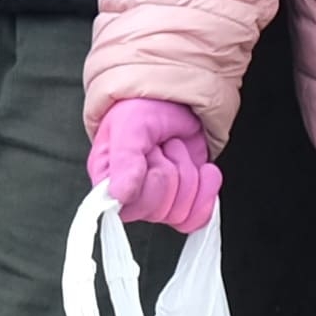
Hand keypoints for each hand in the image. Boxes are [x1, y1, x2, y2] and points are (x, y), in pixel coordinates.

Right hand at [89, 98, 219, 232]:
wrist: (173, 98)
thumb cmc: (142, 108)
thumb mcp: (130, 126)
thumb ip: (123, 160)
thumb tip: (118, 196)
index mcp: (108, 182)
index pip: (130, 209)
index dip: (148, 185)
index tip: (150, 155)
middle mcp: (131, 196)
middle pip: (159, 212)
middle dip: (170, 172)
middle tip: (163, 147)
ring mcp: (160, 199)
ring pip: (181, 213)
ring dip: (187, 173)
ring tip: (175, 149)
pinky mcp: (185, 199)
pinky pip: (199, 217)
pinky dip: (208, 191)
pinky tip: (203, 170)